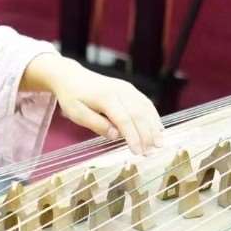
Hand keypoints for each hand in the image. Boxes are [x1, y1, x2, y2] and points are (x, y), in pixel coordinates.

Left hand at [22, 53, 163, 154]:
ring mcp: (127, 88)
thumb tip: (115, 136)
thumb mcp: (76, 113)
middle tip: (150, 153)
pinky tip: (158, 130)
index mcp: (105, 96)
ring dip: (154, 127)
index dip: (132, 137)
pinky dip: (153, 117)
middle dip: (146, 135)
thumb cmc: (73, 97)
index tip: (137, 153)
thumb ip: (96, 124)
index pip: (124, 119)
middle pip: (138, 114)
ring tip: (159, 145)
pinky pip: (145, 103)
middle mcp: (119, 90)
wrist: (72, 76)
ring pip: (146, 108)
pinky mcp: (130, 89)